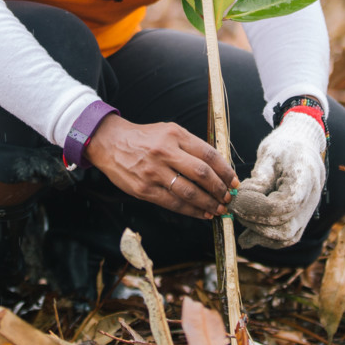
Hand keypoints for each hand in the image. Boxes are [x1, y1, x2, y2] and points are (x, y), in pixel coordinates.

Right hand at [84, 116, 235, 219]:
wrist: (110, 143)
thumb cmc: (144, 138)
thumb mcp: (169, 131)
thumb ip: (190, 146)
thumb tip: (217, 168)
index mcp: (175, 135)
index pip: (208, 154)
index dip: (225, 170)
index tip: (234, 181)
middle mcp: (165, 152)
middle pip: (202, 174)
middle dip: (220, 189)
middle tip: (229, 197)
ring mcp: (154, 172)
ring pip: (189, 192)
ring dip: (208, 203)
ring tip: (218, 208)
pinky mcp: (144, 189)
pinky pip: (173, 203)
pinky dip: (191, 210)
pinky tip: (201, 213)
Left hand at [229, 113, 325, 248]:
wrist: (302, 144)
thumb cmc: (284, 146)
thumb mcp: (269, 155)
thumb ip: (259, 180)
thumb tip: (241, 202)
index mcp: (306, 177)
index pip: (285, 204)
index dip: (258, 207)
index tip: (237, 200)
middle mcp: (312, 199)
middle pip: (286, 227)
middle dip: (256, 222)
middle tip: (234, 209)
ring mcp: (308, 211)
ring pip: (287, 237)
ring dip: (260, 235)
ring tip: (239, 220)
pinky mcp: (300, 217)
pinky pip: (286, 235)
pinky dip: (266, 238)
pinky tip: (247, 236)